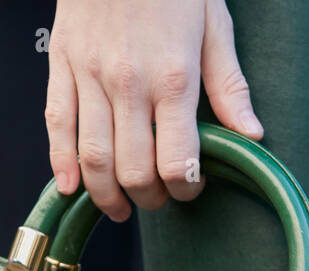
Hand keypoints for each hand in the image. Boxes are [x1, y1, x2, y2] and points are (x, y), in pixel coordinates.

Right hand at [44, 0, 262, 221]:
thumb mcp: (214, 24)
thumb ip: (230, 85)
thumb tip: (252, 136)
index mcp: (173, 77)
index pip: (177, 162)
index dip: (185, 188)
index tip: (191, 188)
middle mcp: (129, 83)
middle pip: (133, 169)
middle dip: (148, 197)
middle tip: (158, 198)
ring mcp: (90, 75)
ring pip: (92, 157)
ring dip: (107, 194)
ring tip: (120, 207)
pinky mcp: (61, 65)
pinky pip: (56, 125)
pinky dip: (60, 163)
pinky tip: (71, 187)